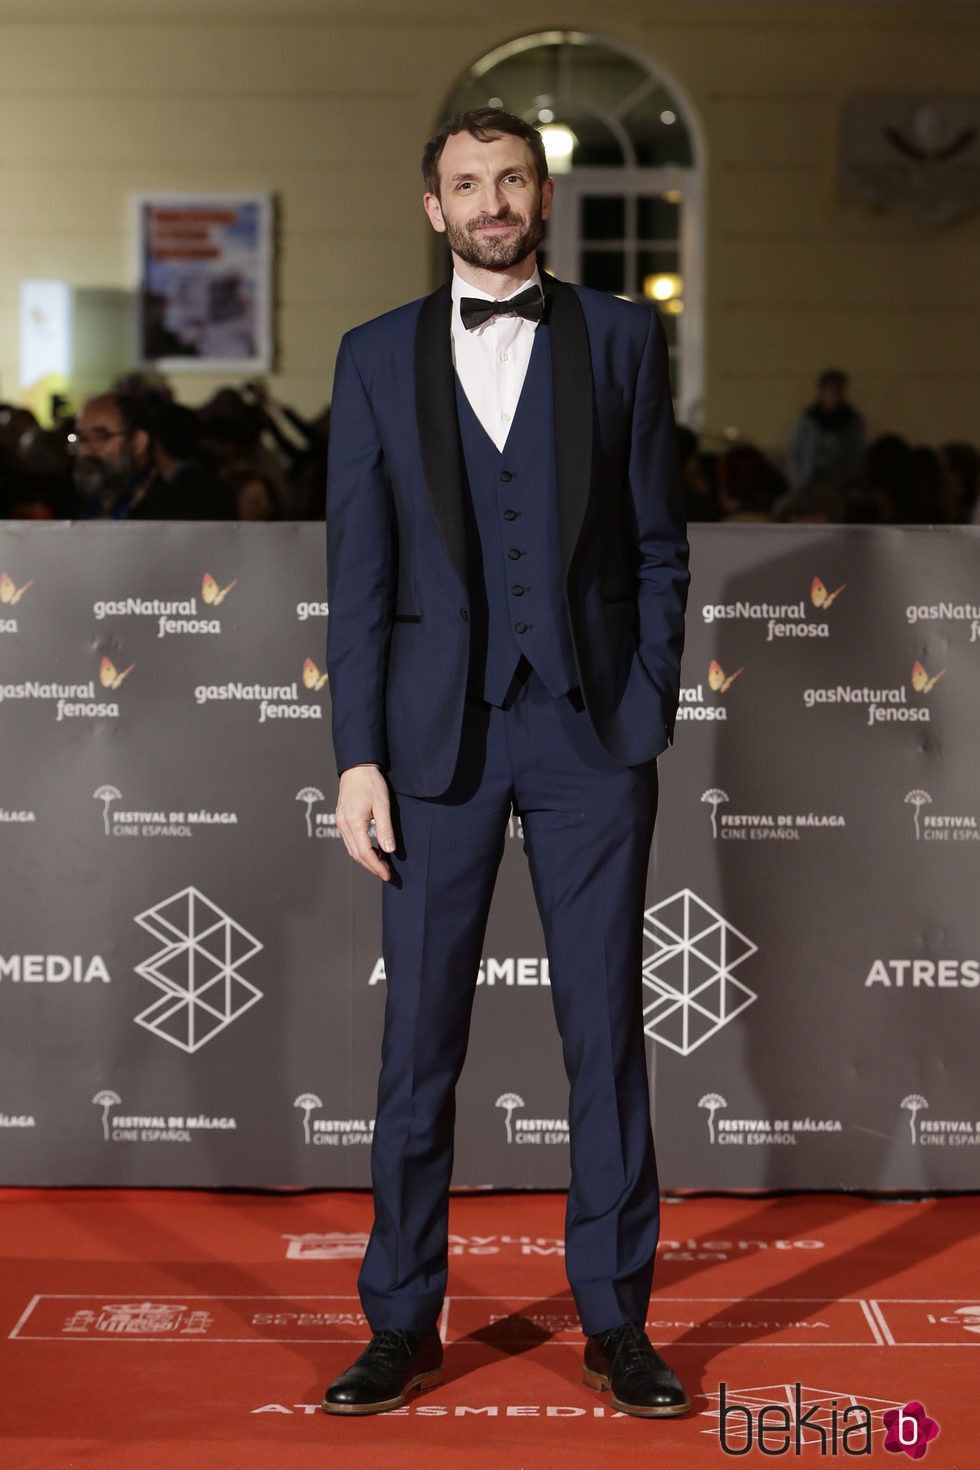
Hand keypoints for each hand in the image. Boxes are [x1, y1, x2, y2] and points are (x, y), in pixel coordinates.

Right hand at [335, 765, 395, 880]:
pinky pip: (350, 841)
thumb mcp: (383, 804)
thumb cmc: (371, 782)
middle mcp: (344, 825)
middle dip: (371, 866)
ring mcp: (340, 822)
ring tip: (382, 864)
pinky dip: (361, 849)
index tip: (388, 875)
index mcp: (354, 822)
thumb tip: (389, 850)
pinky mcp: (342, 819)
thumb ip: (385, 828)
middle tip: (386, 874)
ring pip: (352, 849)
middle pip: (356, 854)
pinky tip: (372, 849)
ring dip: (366, 859)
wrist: (357, 767)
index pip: (365, 852)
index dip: (377, 866)